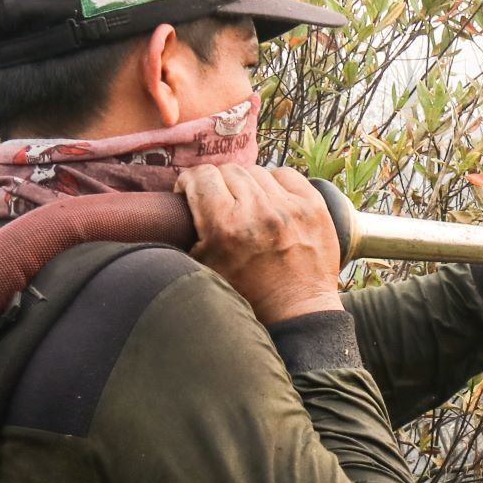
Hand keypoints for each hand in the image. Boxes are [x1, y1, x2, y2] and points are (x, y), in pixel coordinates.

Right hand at [175, 164, 343, 322]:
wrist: (297, 311)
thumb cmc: (248, 294)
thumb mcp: (205, 269)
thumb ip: (187, 236)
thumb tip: (169, 211)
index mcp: (226, 226)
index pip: (201, 177)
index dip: (190, 181)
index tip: (190, 192)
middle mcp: (258, 210)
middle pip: (228, 170)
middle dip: (218, 183)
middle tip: (219, 201)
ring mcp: (289, 206)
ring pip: (256, 171)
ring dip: (247, 184)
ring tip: (247, 204)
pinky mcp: (313, 206)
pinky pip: (287, 174)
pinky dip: (276, 183)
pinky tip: (272, 200)